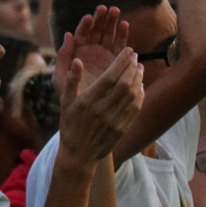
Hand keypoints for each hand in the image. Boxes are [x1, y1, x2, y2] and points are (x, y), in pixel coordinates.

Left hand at [53, 5, 128, 90]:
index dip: (84, 25)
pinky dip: (122, 35)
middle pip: (96, 31)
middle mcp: (91, 51)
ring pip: (108, 35)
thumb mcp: (60, 77)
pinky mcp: (116, 61)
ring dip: (112, 22)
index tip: (88, 17)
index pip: (81, 35)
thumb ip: (62, 57)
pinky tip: (125, 24)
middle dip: (100, 19)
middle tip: (104, 8)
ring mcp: (104, 55)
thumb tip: (68, 34)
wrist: (86, 110)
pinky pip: (120, 45)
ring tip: (115, 11)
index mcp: (77, 53)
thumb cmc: (69, 95)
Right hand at [57, 48, 142, 164]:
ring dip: (139, 79)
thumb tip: (78, 60)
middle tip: (136, 57)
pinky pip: (135, 108)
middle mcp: (102, 110)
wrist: (78, 155)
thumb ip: (72, 80)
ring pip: (132, 95)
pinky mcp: (122, 128)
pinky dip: (140, 95)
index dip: (122, 62)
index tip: (129, 51)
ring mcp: (114, 120)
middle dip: (132, 67)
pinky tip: (140, 86)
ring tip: (140, 68)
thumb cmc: (69, 126)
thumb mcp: (65, 102)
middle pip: (124, 84)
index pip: (110, 77)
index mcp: (87, 101)